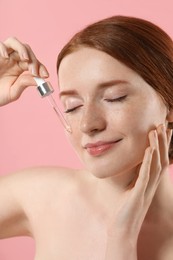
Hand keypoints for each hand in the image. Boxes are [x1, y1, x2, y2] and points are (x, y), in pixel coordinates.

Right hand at [0, 37, 48, 105]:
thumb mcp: (13, 92)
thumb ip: (25, 83)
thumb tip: (39, 80)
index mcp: (20, 67)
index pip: (34, 63)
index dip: (41, 67)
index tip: (46, 76)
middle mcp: (12, 59)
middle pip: (27, 50)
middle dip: (33, 60)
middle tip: (34, 71)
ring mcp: (3, 55)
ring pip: (14, 42)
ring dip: (22, 49)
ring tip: (25, 59)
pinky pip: (0, 44)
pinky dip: (3, 48)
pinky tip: (6, 56)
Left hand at [105, 125, 171, 258]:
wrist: (122, 229)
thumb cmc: (124, 209)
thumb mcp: (128, 189)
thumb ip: (131, 178)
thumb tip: (126, 165)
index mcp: (148, 182)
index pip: (158, 160)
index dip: (162, 145)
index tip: (163, 130)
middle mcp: (151, 184)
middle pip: (160, 159)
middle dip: (162, 141)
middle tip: (163, 124)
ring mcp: (146, 189)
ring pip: (155, 164)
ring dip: (156, 147)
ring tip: (156, 131)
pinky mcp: (139, 194)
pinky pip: (145, 175)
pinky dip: (148, 162)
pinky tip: (149, 149)